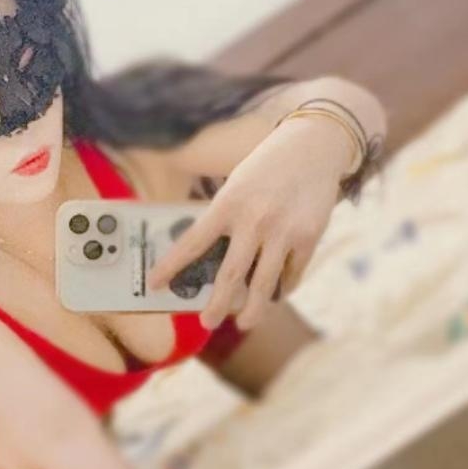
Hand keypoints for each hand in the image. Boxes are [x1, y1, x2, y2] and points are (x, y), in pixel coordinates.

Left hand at [147, 116, 351, 330]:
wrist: (313, 145)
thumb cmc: (266, 168)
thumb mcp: (236, 186)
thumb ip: (224, 220)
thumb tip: (211, 262)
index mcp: (227, 204)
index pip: (192, 243)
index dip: (171, 267)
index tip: (155, 285)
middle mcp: (254, 221)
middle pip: (230, 276)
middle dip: (217, 305)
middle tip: (206, 323)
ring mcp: (283, 231)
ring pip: (264, 284)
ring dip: (254, 310)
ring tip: (245, 323)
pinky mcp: (309, 237)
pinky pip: (292, 274)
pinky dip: (282, 287)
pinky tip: (276, 295)